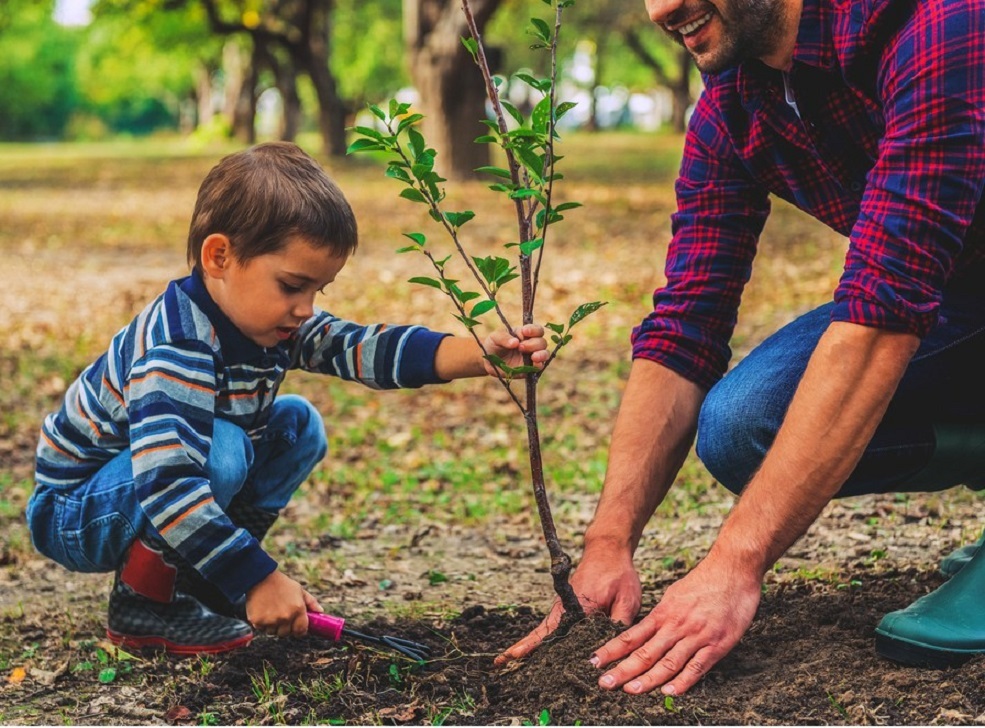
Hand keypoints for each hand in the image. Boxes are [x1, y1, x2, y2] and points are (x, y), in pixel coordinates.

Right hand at [246, 570, 323, 637]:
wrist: (260, 578)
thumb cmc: (281, 584)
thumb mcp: (299, 590)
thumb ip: (311, 602)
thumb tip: (321, 612)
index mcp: (298, 609)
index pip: (301, 631)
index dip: (299, 630)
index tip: (296, 627)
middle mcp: (285, 617)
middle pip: (286, 633)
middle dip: (285, 627)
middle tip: (281, 616)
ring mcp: (271, 620)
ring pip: (273, 632)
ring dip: (273, 626)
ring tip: (271, 612)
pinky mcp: (258, 621)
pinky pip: (262, 629)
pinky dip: (262, 623)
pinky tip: (263, 611)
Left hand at [482, 324, 548, 376]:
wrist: (488, 362)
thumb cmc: (493, 345)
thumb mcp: (494, 337)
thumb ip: (503, 337)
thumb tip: (515, 342)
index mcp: (524, 334)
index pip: (537, 329)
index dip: (534, 330)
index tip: (524, 332)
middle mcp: (531, 344)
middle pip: (542, 342)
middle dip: (533, 344)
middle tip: (521, 347)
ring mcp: (532, 357)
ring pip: (545, 353)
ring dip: (541, 354)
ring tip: (533, 357)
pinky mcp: (530, 368)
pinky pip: (540, 366)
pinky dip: (539, 365)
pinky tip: (534, 364)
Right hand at [495, 544, 641, 663]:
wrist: (608, 550)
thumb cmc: (618, 574)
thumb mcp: (627, 599)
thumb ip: (620, 624)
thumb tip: (613, 651)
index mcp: (577, 607)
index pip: (552, 631)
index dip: (533, 644)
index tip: (515, 655)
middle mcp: (565, 607)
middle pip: (541, 632)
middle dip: (521, 647)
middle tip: (499, 663)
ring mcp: (564, 607)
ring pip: (544, 630)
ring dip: (529, 644)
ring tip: (508, 660)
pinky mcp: (567, 607)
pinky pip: (552, 626)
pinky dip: (540, 637)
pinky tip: (535, 649)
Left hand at [592, 554, 760, 695]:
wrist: (733, 569)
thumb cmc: (705, 580)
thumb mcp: (675, 594)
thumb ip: (662, 614)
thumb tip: (648, 627)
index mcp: (663, 613)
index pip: (632, 636)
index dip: (612, 650)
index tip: (595, 661)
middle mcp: (675, 625)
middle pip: (645, 652)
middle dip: (623, 669)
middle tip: (604, 683)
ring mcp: (696, 635)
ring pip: (668, 662)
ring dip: (648, 679)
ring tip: (630, 690)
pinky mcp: (717, 644)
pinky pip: (697, 666)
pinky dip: (683, 681)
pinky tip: (670, 692)